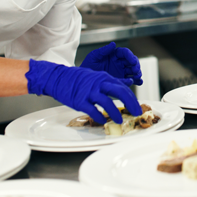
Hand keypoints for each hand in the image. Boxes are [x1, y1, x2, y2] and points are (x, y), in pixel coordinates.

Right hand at [26, 60, 141, 123]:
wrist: (59, 77)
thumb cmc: (79, 78)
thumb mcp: (97, 76)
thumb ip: (111, 82)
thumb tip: (126, 84)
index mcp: (104, 77)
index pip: (123, 87)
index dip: (132, 98)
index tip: (137, 107)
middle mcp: (99, 83)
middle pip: (120, 92)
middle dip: (131, 104)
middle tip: (136, 113)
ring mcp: (89, 92)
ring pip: (107, 102)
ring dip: (115, 113)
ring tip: (120, 120)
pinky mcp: (79, 101)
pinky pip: (92, 110)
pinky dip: (99, 117)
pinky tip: (103, 121)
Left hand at [80, 42, 142, 85]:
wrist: (84, 79)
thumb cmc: (88, 66)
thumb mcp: (94, 57)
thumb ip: (103, 51)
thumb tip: (113, 44)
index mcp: (113, 55)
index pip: (125, 53)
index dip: (130, 56)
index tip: (133, 61)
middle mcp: (119, 62)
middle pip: (132, 61)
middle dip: (136, 65)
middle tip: (136, 71)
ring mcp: (121, 71)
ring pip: (133, 70)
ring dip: (138, 73)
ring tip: (138, 77)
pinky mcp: (121, 80)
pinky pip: (131, 79)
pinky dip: (136, 81)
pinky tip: (139, 82)